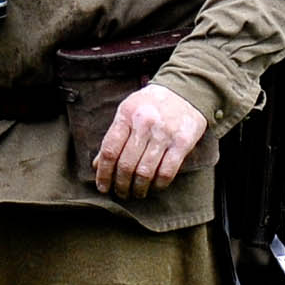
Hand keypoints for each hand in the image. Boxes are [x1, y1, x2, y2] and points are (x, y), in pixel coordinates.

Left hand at [94, 83, 209, 201]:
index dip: (104, 173)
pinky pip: (167, 171)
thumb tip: (97, 165)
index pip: (109, 150)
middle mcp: (145, 123)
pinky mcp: (183, 142)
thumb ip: (114, 136)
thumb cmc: (152, 104)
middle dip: (121, 185)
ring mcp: (165, 133)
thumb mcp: (128, 111)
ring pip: (145, 171)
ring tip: (136, 194)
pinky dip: (158, 184)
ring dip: (138, 188)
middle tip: (120, 193)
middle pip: (126, 164)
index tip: (102, 187)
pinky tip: (154, 187)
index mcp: (127, 114)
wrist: (187, 90)